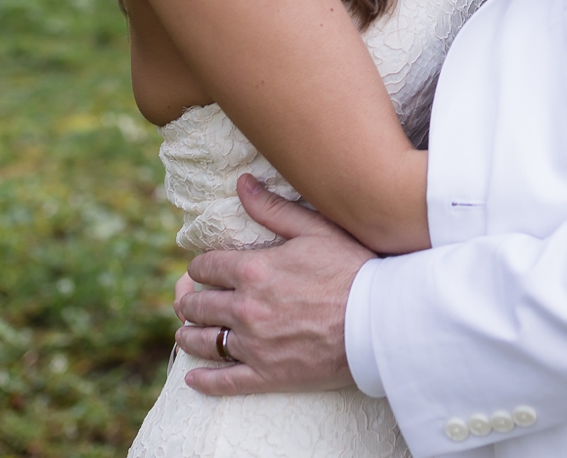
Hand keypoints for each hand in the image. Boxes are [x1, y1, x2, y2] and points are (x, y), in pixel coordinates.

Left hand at [172, 173, 377, 394]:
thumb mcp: (316, 229)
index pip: (206, 267)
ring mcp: (254, 345)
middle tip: (187, 300)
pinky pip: (224, 383)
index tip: (201, 270)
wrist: (381, 320)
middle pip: (198, 305)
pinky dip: (204, 381)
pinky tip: (192, 378)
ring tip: (185, 332)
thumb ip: (273, 208)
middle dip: (188, 300)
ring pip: (204, 342)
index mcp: (253, 271)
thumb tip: (241, 184)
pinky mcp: (267, 375)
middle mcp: (246, 308)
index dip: (199, 267)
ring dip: (188, 336)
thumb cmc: (354, 269)